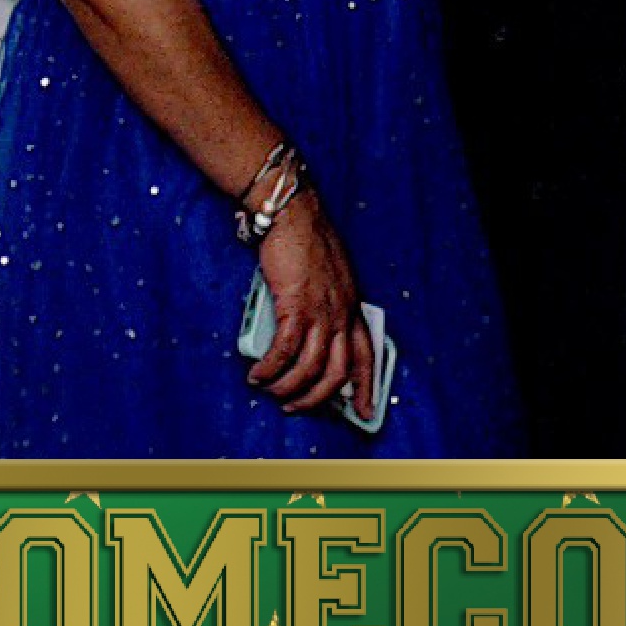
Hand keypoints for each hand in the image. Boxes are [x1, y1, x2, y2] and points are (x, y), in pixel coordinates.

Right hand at [248, 192, 376, 419]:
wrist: (294, 214)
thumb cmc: (308, 238)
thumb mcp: (331, 274)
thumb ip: (329, 301)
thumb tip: (313, 327)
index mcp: (352, 306)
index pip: (367, 354)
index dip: (367, 386)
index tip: (363, 411)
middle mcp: (342, 313)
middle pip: (338, 371)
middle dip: (318, 398)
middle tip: (296, 407)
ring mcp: (320, 312)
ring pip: (311, 367)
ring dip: (290, 388)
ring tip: (271, 392)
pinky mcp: (295, 307)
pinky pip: (283, 351)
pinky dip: (270, 368)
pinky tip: (258, 374)